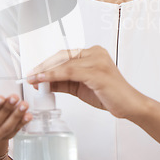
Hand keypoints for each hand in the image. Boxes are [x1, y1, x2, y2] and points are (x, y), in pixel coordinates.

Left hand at [27, 45, 144, 118]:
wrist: (129, 105)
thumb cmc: (109, 95)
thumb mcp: (81, 87)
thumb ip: (64, 82)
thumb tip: (43, 81)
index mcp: (93, 53)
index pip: (64, 55)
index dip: (46, 63)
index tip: (33, 72)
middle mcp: (95, 53)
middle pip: (62, 57)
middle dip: (43, 67)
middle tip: (29, 76)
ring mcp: (97, 61)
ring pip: (64, 64)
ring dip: (45, 72)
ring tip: (33, 80)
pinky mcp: (97, 72)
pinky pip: (70, 72)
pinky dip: (54, 76)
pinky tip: (44, 81)